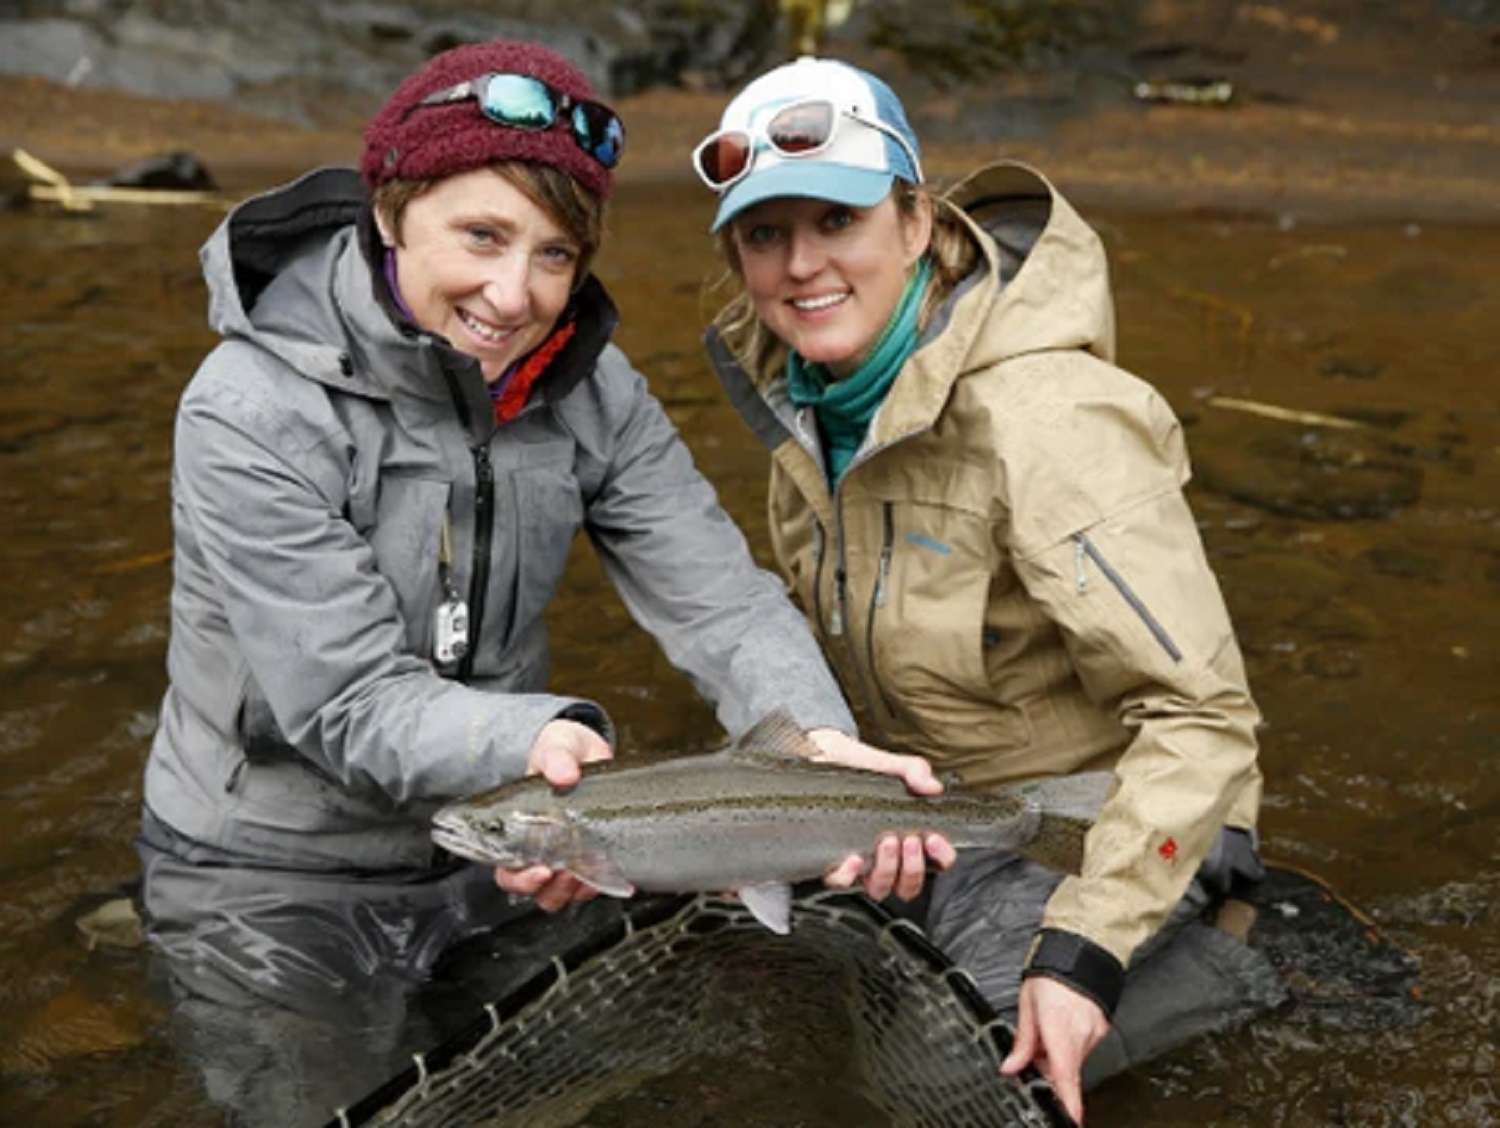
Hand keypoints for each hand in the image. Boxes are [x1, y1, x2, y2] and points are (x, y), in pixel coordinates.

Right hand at [494, 719, 613, 911]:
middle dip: (552, 889)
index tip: (542, 870)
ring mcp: (568, 855)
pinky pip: (593, 884)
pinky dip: (602, 883)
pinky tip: (613, 871)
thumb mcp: (555, 747)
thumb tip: (565, 775)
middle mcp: (539, 850)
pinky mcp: (594, 854)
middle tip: (568, 873)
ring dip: (575, 889)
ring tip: (590, 870)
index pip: (507, 871)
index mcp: (518, 830)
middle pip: (535, 891)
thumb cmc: (561, 751)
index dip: (520, 879)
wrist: (588, 750)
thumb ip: (556, 758)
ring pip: (562, 894)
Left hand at [805, 728, 957, 900]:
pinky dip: (849, 875)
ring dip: (887, 870)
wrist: (821, 755)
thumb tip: (933, 786)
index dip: (942, 858)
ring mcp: (860, 861)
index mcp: (906, 835)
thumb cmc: (858, 766)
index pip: (936, 862)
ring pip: (880, 889)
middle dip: (913, 867)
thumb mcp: (890, 765)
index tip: (934, 839)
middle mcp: (885, 856)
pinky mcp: (832, 860)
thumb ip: (914, 771)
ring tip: (887, 841)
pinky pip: (841, 882)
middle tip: (909, 839)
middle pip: (908, 886)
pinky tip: (854, 857)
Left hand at [1000, 976, 1110, 1124]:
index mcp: (1058, 1025)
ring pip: (1074, 1058)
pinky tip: (1062, 1025)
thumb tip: (1011, 1067)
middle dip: (1049, 1071)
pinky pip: (1083, 1046)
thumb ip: (1022, 1040)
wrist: (1082, 947)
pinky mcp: (1102, 1028)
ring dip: (1059, 1055)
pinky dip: (1070, 1044)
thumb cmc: (1051, 972)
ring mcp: (1095, 1031)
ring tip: (1047, 1028)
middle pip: (1066, 1069)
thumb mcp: (1027, 1003)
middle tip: (1033, 1055)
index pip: (1065, 1073)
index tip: (1071, 1118)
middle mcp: (1081, 1032)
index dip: (1068, 1100)